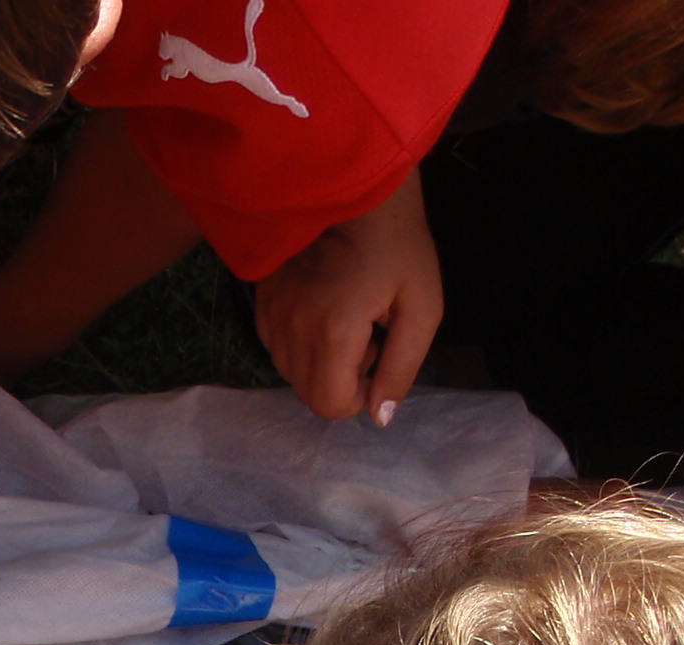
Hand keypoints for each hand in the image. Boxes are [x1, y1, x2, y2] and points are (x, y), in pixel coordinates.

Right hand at [255, 171, 442, 424]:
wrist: (354, 187)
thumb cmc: (399, 244)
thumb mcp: (422, 308)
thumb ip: (402, 368)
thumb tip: (380, 418)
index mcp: (334, 332)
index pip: (329, 404)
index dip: (358, 397)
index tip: (378, 359)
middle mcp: (292, 328)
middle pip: (308, 394)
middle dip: (340, 380)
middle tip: (366, 337)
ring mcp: (271, 314)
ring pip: (290, 373)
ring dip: (320, 362)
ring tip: (345, 319)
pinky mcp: (260, 301)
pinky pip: (277, 347)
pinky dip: (300, 343)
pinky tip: (322, 307)